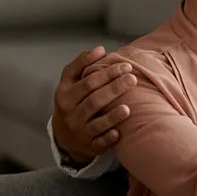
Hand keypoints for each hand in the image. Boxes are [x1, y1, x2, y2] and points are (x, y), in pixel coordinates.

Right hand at [52, 47, 136, 162]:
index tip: (126, 66)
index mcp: (66, 95)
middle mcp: (71, 114)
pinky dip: (108, 139)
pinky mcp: (89, 146)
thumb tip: (100, 49)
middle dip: (114, 89)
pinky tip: (119, 133)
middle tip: (132, 79)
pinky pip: (99, 143)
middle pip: (94, 100)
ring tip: (128, 107)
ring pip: (96, 123)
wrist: (64, 135)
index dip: (107, 73)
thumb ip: (81, 63)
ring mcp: (80, 131)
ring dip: (112, 116)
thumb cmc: (72, 101)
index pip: (88, 82)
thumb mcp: (69, 81)